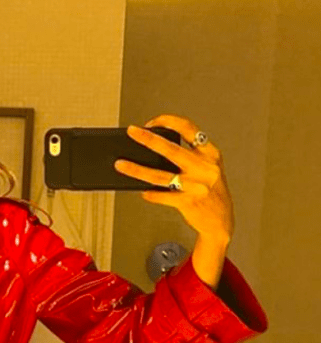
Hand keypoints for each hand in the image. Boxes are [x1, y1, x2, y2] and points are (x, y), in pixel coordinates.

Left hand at [113, 114, 233, 242]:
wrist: (221, 221)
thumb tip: (150, 151)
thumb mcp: (206, 168)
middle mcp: (205, 167)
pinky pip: (162, 195)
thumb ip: (188, 157)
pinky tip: (142, 191)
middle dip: (148, 138)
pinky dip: (150, 193)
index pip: (189, 129)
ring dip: (136, 169)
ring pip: (159, 175)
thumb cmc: (209, 191)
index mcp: (210, 154)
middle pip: (171, 149)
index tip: (151, 123)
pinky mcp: (188, 202)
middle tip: (131, 131)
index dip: (169, 121)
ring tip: (120, 164)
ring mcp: (196, 186)